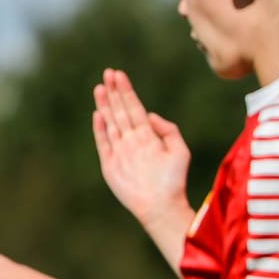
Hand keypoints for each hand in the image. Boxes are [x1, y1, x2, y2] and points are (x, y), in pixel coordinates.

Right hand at [92, 69, 189, 229]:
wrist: (162, 206)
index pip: (134, 107)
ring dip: (105, 105)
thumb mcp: (180, 151)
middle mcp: (131, 141)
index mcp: (147, 136)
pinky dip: (100, 129)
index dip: (127, 91)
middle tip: (107, 73)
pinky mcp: (110, 165)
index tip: (119, 74)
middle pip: (120, 111)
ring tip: (99, 87)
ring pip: (110, 123)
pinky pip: (103, 143)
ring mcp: (120, 152)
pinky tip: (98, 114)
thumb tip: (150, 115)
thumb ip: (168, 130)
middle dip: (114, 92)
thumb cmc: (173, 181)